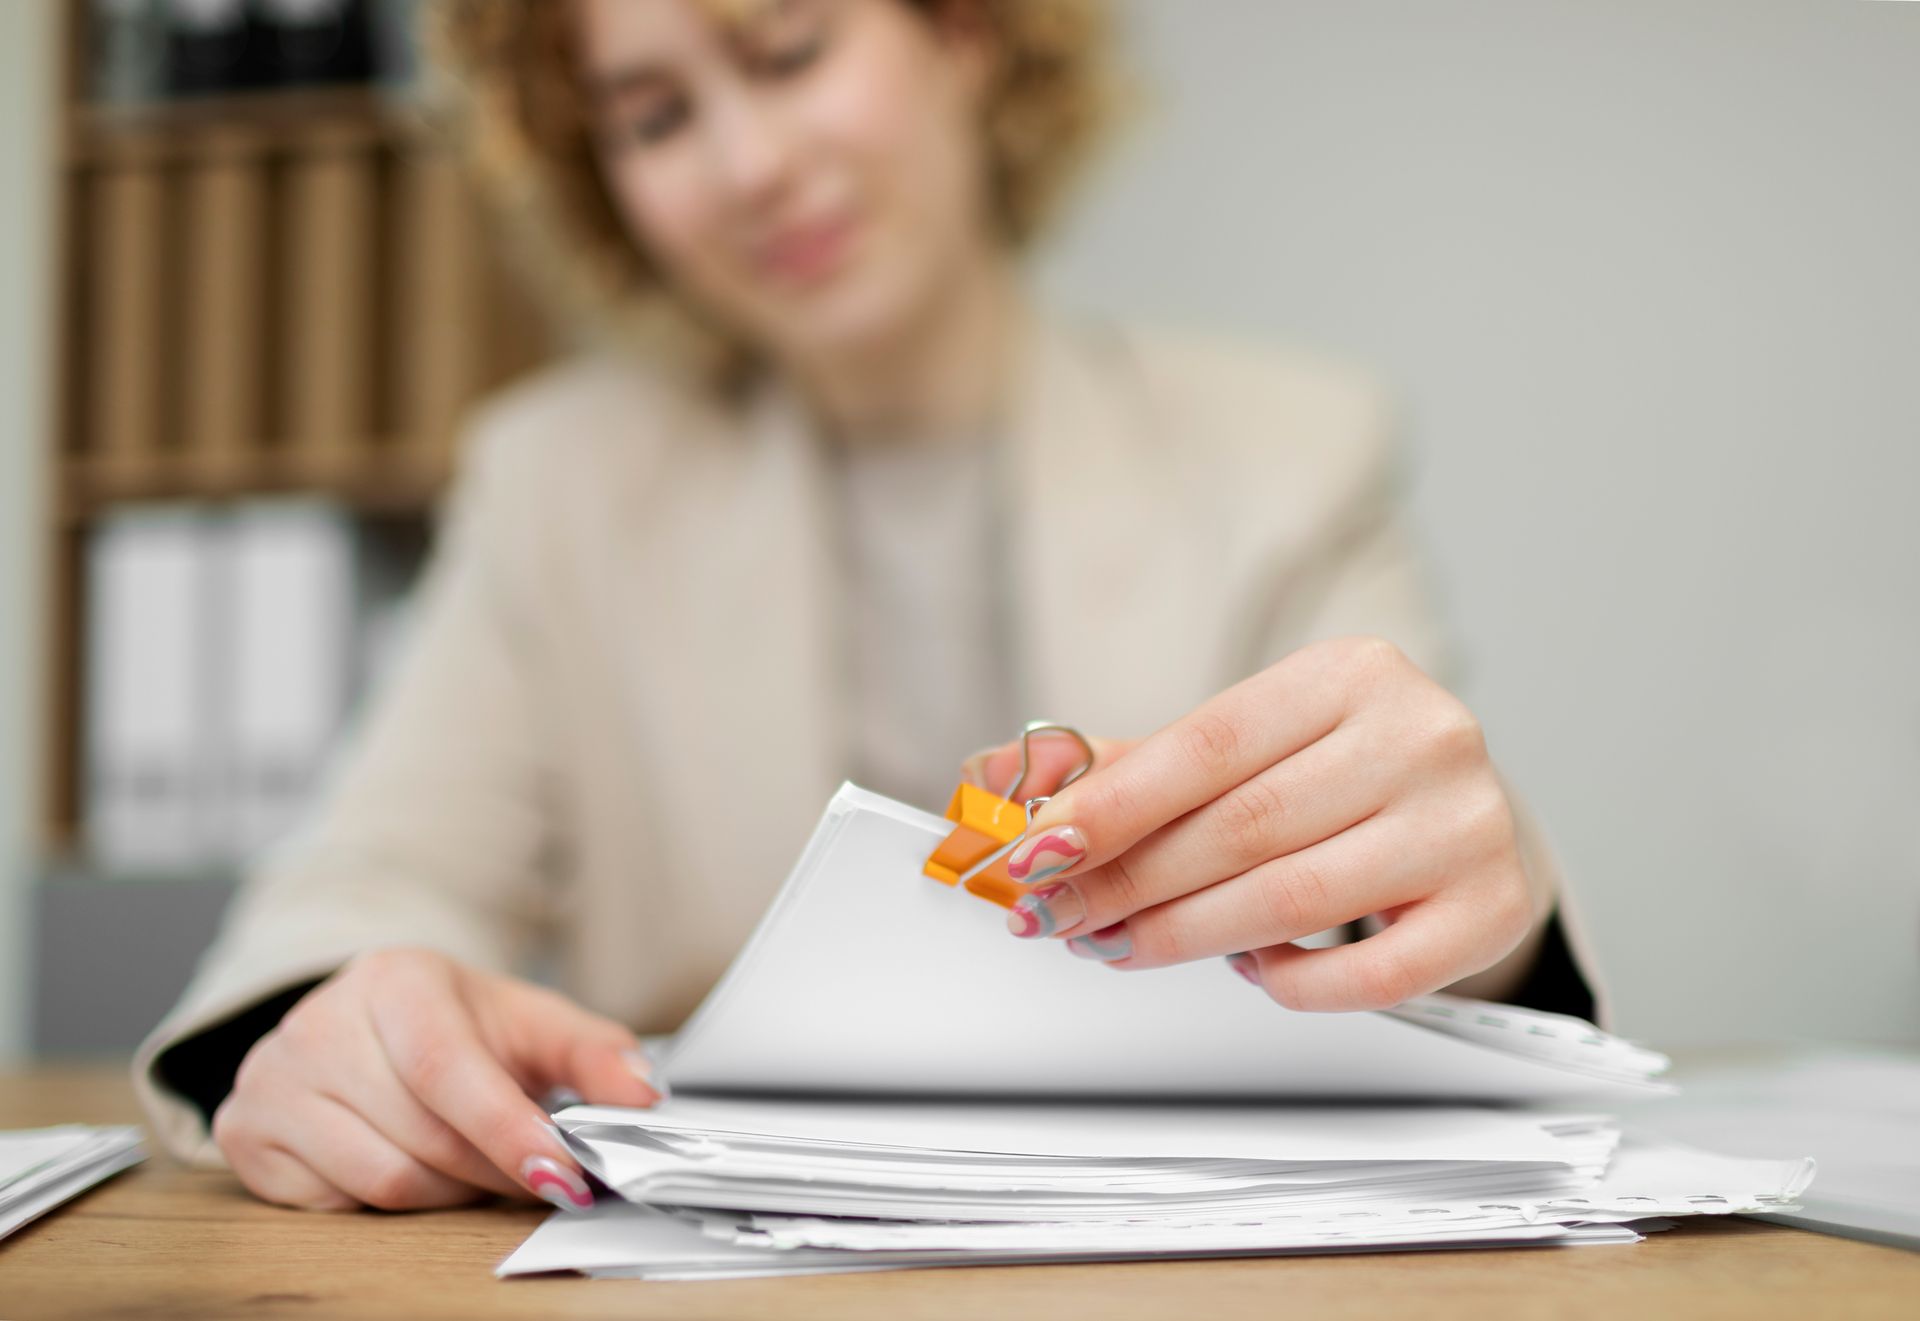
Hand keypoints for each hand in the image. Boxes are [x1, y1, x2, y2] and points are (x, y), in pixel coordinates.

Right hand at [211, 947, 660, 1211]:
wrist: (368, 1019)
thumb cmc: (459, 1026)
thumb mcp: (532, 1023)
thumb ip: (597, 1055)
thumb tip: (644, 1096)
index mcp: (394, 978)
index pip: (447, 1068)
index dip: (506, 1131)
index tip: (562, 1174)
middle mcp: (319, 1022)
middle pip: (421, 1134)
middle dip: (492, 1170)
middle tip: (533, 1173)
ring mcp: (272, 1077)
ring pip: (381, 1178)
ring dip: (447, 1191)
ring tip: (473, 1166)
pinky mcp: (245, 1131)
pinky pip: (332, 1203)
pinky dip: (387, 1203)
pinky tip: (409, 1163)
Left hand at [965, 638, 1548, 1010]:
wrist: (1463, 812)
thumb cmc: (1336, 775)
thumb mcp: (1243, 747)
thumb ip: (1126, 766)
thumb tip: (994, 779)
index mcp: (1351, 673)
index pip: (1206, 745)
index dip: (1111, 806)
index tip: (1036, 851)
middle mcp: (1422, 735)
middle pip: (1241, 828)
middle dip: (1128, 883)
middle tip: (1058, 914)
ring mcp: (1466, 824)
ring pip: (1293, 901)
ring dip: (1185, 936)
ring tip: (1124, 943)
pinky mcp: (1489, 908)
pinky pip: (1369, 975)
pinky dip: (1289, 981)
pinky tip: (1248, 967)